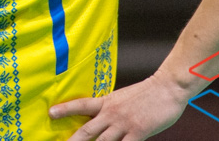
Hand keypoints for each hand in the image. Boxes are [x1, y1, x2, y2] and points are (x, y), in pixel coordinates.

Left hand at [49, 72, 189, 140]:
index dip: (65, 109)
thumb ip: (111, 109)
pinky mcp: (138, 132)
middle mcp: (111, 113)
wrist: (168, 87)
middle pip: (87, 130)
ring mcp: (124, 124)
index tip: (50, 113)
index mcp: (107, 102)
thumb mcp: (123, 98)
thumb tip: (102, 119)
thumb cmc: (148, 93)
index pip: (81, 104)